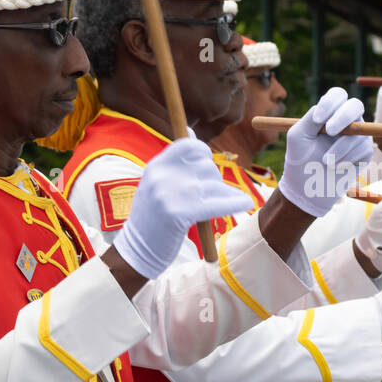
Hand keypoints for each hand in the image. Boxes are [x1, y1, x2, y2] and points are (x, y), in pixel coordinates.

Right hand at [111, 138, 254, 278]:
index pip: (188, 145)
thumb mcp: (155, 184)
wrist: (136, 251)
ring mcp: (170, 194)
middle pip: (207, 167)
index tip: (207, 165)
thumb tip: (192, 131)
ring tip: (225, 204)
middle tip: (211, 196)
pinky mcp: (180, 214)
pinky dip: (234, 203)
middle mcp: (162, 176)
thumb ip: (174, 162)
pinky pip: (217, 203)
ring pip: (215, 184)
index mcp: (156, 166)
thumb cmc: (152, 218)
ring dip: (225, 195)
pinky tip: (244, 203)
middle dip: (215, 181)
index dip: (203, 153)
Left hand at [278, 87, 372, 217]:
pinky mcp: (364, 152)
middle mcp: (346, 121)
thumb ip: (310, 118)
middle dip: (343, 117)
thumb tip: (324, 108)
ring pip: (358, 131)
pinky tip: (336, 167)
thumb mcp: (298, 136)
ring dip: (339, 147)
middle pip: (356, 105)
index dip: (330, 103)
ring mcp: (357, 136)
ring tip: (325, 161)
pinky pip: (363, 148)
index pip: (338, 95)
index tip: (318, 119)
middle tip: (329, 131)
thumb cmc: (299, 160)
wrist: (308, 190)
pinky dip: (347, 158)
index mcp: (329, 112)